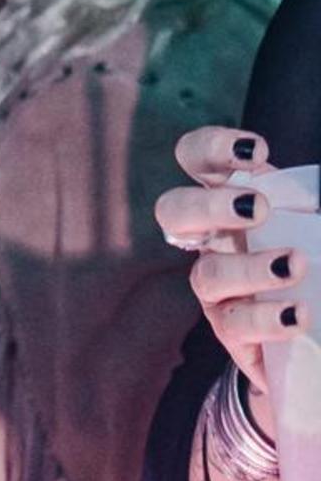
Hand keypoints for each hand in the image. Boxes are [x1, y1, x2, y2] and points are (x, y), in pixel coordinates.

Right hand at [156, 124, 309, 401]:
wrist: (315, 330)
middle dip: (209, 206)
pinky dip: (266, 318)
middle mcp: (213, 239)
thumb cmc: (312, 252)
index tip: (258, 150)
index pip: (197, 159)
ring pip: (207, 275)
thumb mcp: (311, 221)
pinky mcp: (231, 332)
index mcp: (230, 197)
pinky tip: (297, 315)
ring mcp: (216, 288)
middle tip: (258, 209)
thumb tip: (319, 193)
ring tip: (293, 266)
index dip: (213, 148)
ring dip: (249, 268)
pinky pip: (235, 325)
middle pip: (175, 212)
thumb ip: (312, 201)